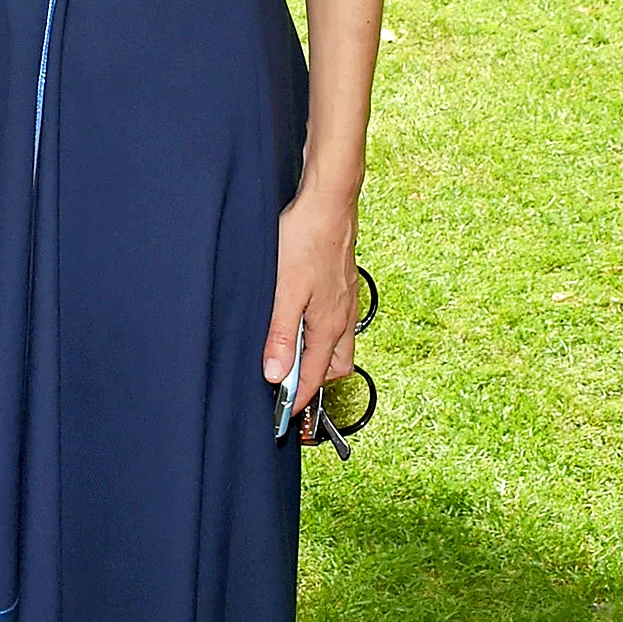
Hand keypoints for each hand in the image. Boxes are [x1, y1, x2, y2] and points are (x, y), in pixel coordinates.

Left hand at [263, 187, 358, 415]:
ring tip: (291, 353)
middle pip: (333, 367)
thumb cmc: (306, 241)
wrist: (328, 202)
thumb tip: (277, 376)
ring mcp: (345, 302)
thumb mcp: (284, 291)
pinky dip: (319, 331)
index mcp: (329, 327)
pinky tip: (301, 317)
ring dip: (316, 354)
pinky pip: (335, 322)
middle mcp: (343, 319)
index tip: (281, 418)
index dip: (297, 400)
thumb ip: (281, 335)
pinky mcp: (342, 286)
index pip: (315, 378)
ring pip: (336, 344)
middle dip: (313, 381)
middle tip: (285, 385)